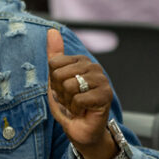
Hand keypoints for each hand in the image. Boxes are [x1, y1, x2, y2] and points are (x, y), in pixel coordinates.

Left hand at [46, 29, 114, 152]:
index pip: (53, 63)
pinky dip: (76, 108)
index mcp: (80, 60)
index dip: (52, 81)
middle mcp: (93, 67)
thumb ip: (54, 54)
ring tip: (76, 105)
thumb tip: (52, 30)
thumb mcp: (55, 79)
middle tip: (69, 99)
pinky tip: (83, 111)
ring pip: (69, 85)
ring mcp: (102, 80)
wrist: (80, 128)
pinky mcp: (106, 95)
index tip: (61, 89)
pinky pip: (78, 98)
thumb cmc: (68, 103)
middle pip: (59, 74)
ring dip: (67, 101)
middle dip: (59, 91)